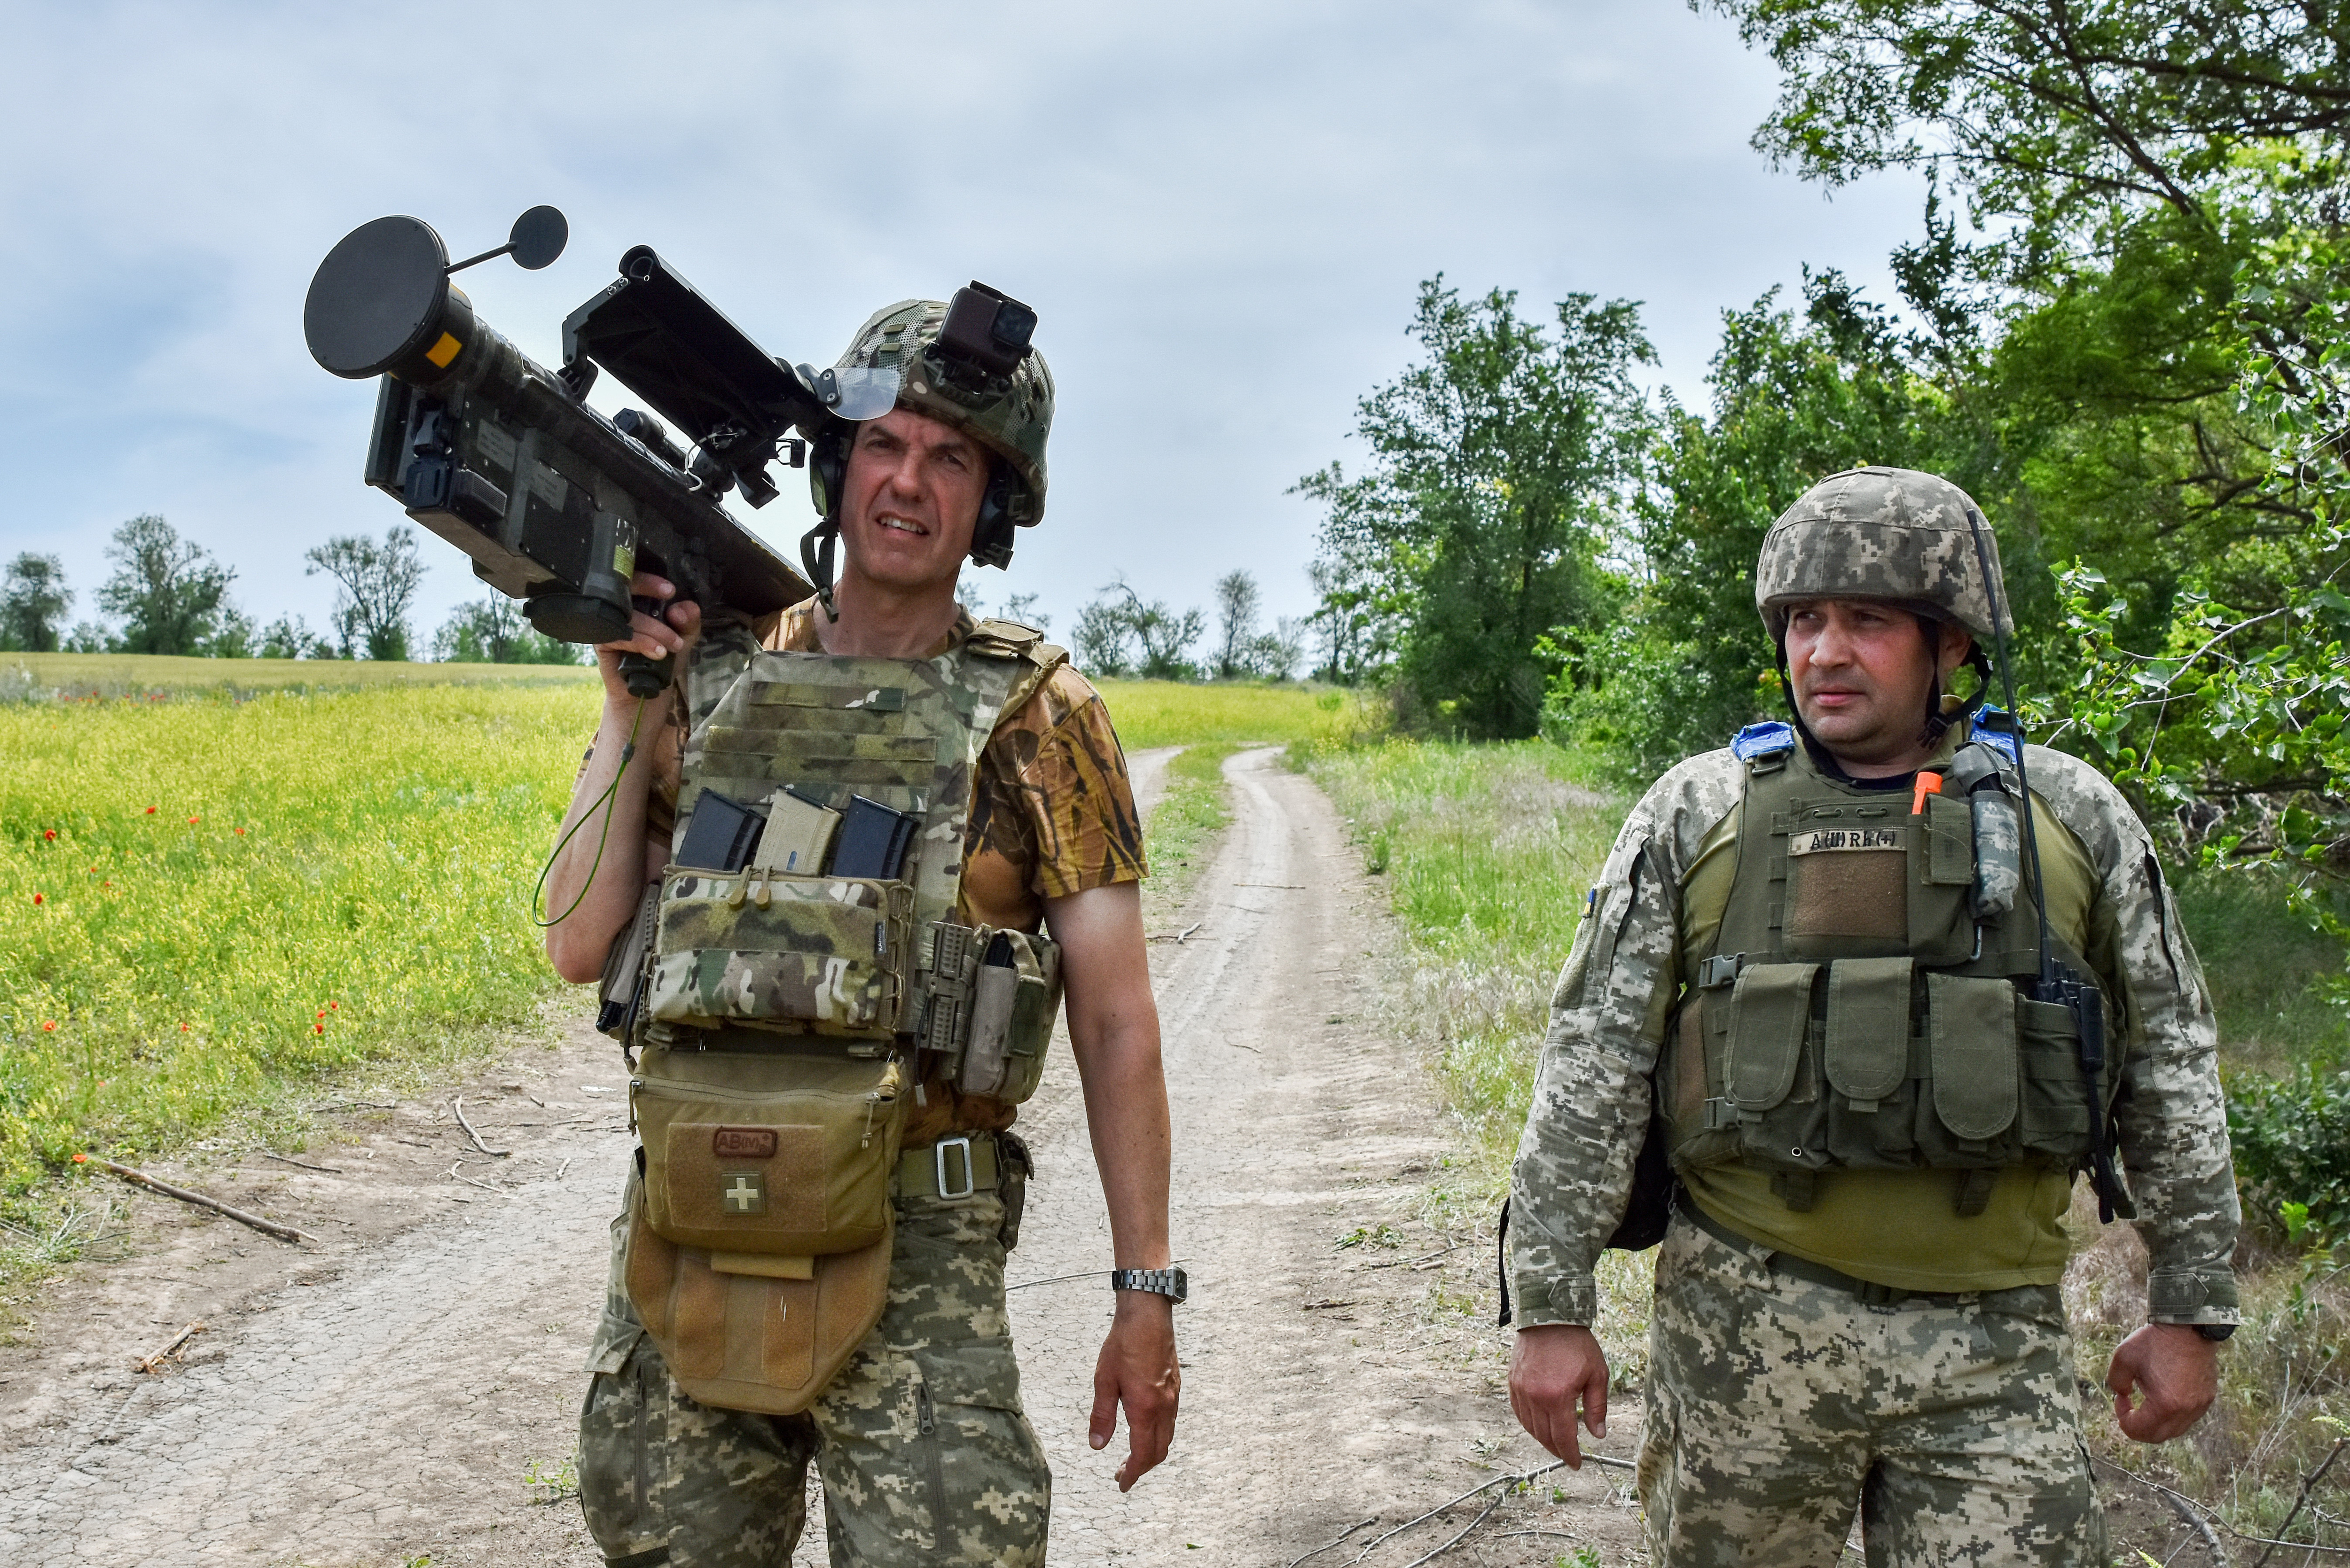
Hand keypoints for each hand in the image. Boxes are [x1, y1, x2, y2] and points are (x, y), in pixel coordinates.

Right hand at [594, 572, 699, 702]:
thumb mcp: (683, 637)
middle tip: (674, 616)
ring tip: (673, 645)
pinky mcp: (601, 641)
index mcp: (637, 599)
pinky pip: (618, 635)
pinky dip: (640, 642)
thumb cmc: (664, 659)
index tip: (670, 591)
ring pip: (627, 615)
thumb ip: (689, 621)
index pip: (635, 578)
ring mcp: (607, 622)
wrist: (648, 691)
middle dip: (649, 594)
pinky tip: (656, 651)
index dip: (649, 580)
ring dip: (654, 629)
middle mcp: (619, 606)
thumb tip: (685, 607)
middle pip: (625, 588)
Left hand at [1089, 1293, 1178, 1490]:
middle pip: (1159, 1451)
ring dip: (1151, 1452)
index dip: (1133, 1473)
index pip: (1143, 1454)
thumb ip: (1102, 1416)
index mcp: (1145, 1408)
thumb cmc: (1123, 1344)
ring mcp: (1173, 1397)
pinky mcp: (1174, 1387)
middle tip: (1123, 1474)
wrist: (1148, 1315)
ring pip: (1166, 1436)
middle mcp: (1164, 1407)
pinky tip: (1144, 1429)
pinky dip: (1158, 1435)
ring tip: (1132, 1456)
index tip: (1122, 1485)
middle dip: (1142, 1467)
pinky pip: (1170, 1421)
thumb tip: (1097, 1446)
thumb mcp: (1104, 1381)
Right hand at [1510, 1324, 1610, 1467]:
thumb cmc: (1577, 1344)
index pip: (1563, 1438)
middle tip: (1568, 1455)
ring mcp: (1521, 1390)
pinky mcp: (1513, 1382)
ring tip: (1555, 1442)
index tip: (1577, 1464)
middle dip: (1558, 1450)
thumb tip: (1598, 1435)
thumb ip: (1597, 1407)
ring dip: (1543, 1439)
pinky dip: (1529, 1423)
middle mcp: (1536, 1397)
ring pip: (1530, 1427)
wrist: (1548, 1317)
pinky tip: (1539, 1425)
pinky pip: (1519, 1412)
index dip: (1571, 1455)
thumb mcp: (1597, 1374)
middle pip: (1545, 1436)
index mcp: (1558, 1397)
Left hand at [2106, 1323, 2218, 1442]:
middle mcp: (2186, 1411)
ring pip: (2174, 1430)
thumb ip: (2116, 1382)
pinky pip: (2187, 1418)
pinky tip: (2162, 1396)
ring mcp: (2200, 1406)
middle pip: (2158, 1436)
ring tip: (2145, 1401)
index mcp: (2165, 1404)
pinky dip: (2171, 1415)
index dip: (2122, 1418)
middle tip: (2128, 1408)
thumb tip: (2121, 1396)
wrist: (2188, 1327)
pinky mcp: (2207, 1399)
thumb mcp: (2123, 1358)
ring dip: (2155, 1423)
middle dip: (2138, 1427)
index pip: (2139, 1430)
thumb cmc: (2155, 1341)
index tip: (2120, 1398)